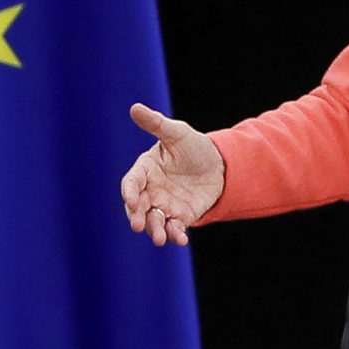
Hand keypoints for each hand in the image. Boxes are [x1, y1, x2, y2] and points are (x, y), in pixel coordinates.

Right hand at [119, 103, 224, 246]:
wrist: (219, 164)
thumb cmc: (193, 146)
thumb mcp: (177, 133)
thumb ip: (156, 124)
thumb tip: (135, 108)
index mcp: (145, 170)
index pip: (132, 183)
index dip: (130, 192)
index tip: (131, 199)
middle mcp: (150, 191)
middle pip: (138, 207)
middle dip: (136, 217)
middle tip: (138, 225)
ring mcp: (164, 205)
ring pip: (154, 221)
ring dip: (155, 230)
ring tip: (160, 239)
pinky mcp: (180, 217)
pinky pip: (174, 228)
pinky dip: (176, 235)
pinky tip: (181, 240)